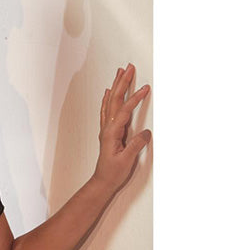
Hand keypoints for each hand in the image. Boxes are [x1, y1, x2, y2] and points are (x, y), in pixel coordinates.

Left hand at [94, 63, 151, 194]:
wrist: (102, 181)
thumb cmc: (113, 172)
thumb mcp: (126, 160)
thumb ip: (136, 145)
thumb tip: (146, 132)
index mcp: (112, 132)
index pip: (125, 110)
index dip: (135, 98)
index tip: (145, 87)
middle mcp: (107, 127)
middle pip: (115, 100)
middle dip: (123, 82)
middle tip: (129, 68)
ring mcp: (106, 128)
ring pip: (111, 102)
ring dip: (116, 86)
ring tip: (120, 72)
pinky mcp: (108, 131)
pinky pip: (107, 109)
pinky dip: (109, 98)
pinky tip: (109, 92)